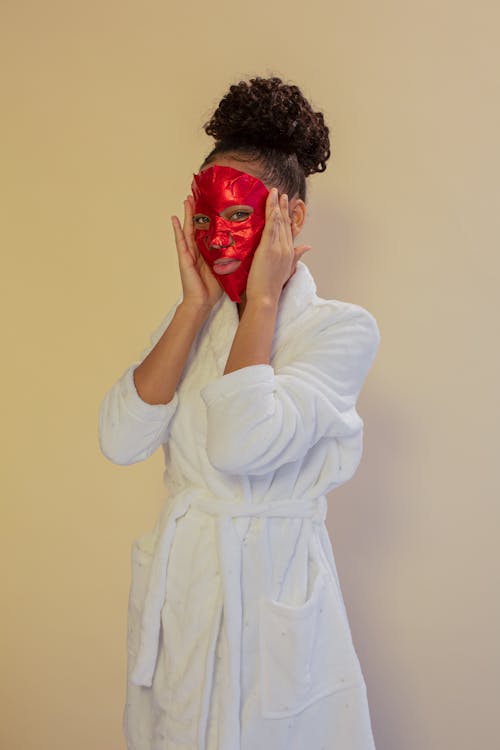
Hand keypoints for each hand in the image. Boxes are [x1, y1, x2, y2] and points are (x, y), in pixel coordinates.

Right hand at [171, 195, 222, 310]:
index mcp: (209, 250)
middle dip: (198, 209)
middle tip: (199, 193)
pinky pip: (180, 241)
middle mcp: (198, 249)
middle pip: (198, 225)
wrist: (202, 302)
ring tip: (187, 198)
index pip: (210, 229)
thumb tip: (250, 246)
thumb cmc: (214, 288)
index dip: (211, 216)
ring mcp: (189, 253)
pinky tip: (174, 218)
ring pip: (189, 228)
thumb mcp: (227, 267)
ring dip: (187, 214)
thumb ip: (233, 256)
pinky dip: (176, 229)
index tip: (215, 202)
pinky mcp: (184, 258)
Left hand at [245, 188, 310, 305]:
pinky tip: (271, 204)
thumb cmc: (272, 287)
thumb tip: (307, 247)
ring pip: (279, 221)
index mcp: (290, 252)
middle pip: (286, 223)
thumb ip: (296, 256)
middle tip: (282, 194)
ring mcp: (278, 247)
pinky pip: (271, 227)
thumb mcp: (287, 270)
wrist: (266, 297)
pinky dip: (271, 214)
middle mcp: (286, 248)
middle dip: (284, 207)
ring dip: (277, 205)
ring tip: (275, 193)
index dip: (289, 216)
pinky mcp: (268, 248)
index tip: (288, 205)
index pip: (290, 230)